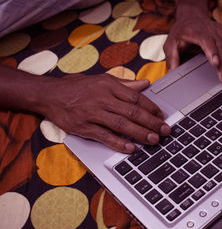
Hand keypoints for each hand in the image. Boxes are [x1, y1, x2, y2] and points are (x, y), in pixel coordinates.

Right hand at [40, 74, 170, 152]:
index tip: (162, 116)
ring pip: (121, 124)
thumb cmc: (78, 87)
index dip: (152, 108)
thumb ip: (125, 84)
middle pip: (133, 112)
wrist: (49, 94)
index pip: (136, 98)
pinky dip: (118, 143)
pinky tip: (131, 148)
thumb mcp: (102, 80)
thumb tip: (145, 83)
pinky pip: (104, 136)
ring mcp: (93, 113)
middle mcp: (103, 98)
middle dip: (152, 122)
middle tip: (165, 131)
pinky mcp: (84, 127)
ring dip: (140, 133)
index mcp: (109, 86)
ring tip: (154, 140)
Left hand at [163, 9, 221, 83]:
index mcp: (195, 31)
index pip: (205, 41)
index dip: (211, 51)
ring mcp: (220, 30)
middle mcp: (210, 29)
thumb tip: (172, 72)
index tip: (215, 63)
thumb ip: (171, 57)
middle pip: (219, 45)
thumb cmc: (181, 32)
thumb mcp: (170, 43)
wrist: (191, 16)